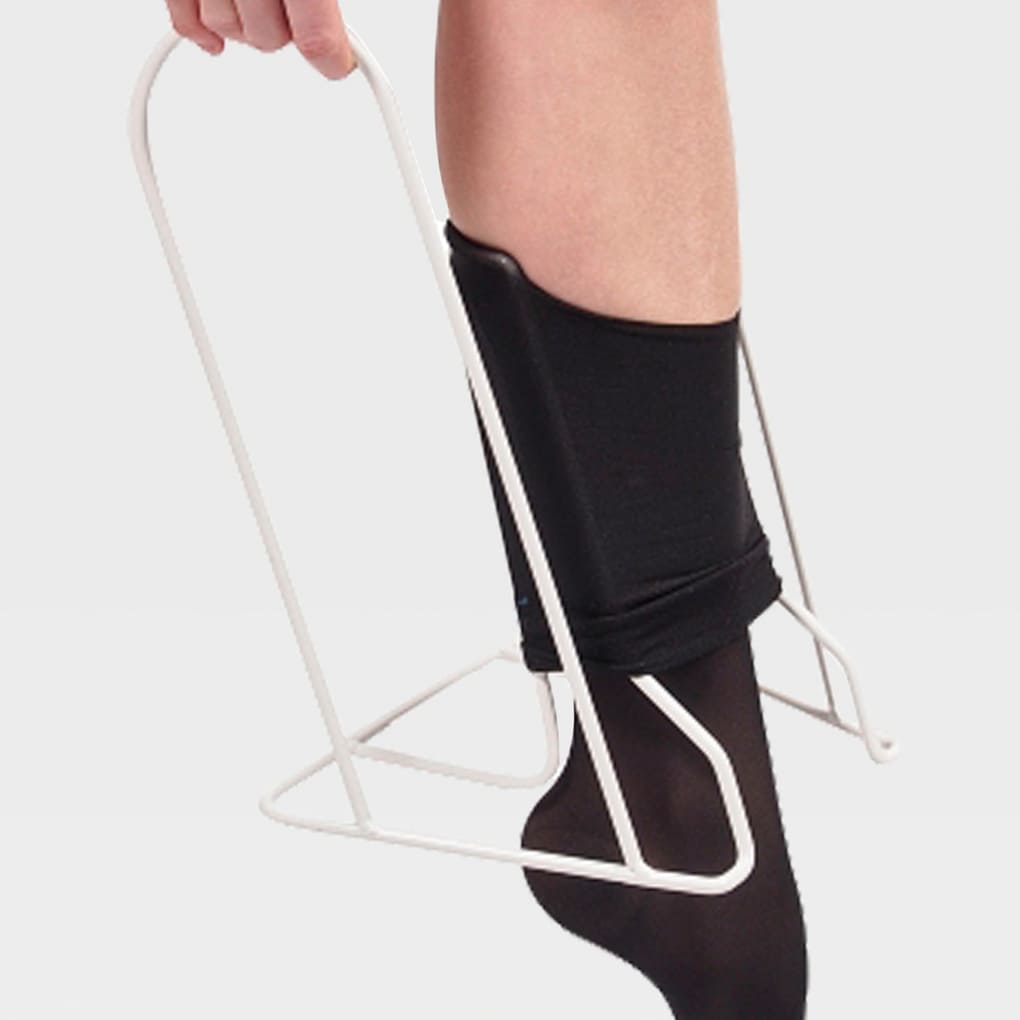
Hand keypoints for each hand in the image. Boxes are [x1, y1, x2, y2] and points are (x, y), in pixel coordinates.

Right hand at [164, 0, 356, 79]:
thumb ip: (321, 0)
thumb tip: (333, 35)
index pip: (316, 39)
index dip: (333, 58)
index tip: (338, 63)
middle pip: (268, 39)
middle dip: (283, 33)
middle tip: (290, 12)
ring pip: (225, 29)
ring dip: (244, 24)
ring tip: (254, 0)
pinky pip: (182, 17)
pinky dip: (196, 31)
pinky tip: (213, 37)